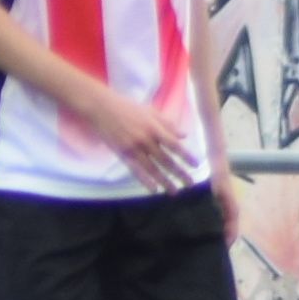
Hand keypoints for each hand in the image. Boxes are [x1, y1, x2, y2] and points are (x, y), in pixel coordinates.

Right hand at [83, 80, 199, 187]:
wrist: (102, 108)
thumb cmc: (128, 107)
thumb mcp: (151, 111)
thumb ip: (168, 124)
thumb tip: (185, 135)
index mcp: (154, 128)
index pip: (175, 145)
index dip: (186, 156)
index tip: (196, 165)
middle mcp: (146, 140)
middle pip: (166, 160)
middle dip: (179, 173)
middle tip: (190, 184)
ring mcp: (133, 149)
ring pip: (153, 169)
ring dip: (165, 181)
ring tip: (175, 191)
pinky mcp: (122, 155)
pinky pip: (136, 171)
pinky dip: (145, 181)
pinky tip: (154, 189)